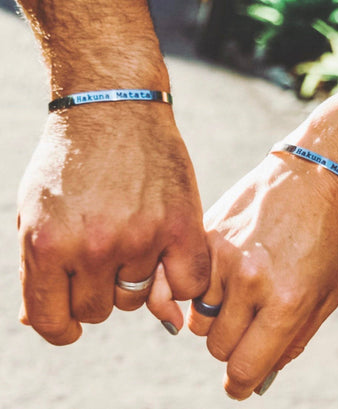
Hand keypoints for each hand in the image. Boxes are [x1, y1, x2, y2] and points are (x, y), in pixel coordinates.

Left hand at [18, 102, 209, 344]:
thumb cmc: (71, 162)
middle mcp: (93, 247)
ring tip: (134, 237)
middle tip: (105, 255)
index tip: (72, 321)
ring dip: (135, 277)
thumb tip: (40, 324)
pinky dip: (180, 281)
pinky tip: (169, 257)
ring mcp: (141, 237)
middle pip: (100, 311)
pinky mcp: (180, 225)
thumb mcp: (36, 213)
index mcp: (47, 245)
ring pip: (139, 298)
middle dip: (98, 289)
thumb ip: (38, 272)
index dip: (62, 327)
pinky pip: (189, 286)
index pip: (53, 322)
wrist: (113, 108)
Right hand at [188, 151, 337, 399]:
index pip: (245, 366)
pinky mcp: (206, 235)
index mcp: (286, 301)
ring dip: (215, 318)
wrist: (311, 179)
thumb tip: (258, 375)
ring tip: (236, 294)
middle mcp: (249, 281)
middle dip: (233, 346)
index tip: (236, 386)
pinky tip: (220, 276)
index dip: (239, 384)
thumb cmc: (326, 238)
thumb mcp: (326, 295)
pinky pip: (187, 284)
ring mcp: (222, 255)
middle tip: (246, 327)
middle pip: (218, 346)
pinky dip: (200, 291)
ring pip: (198, 319)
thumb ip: (291, 340)